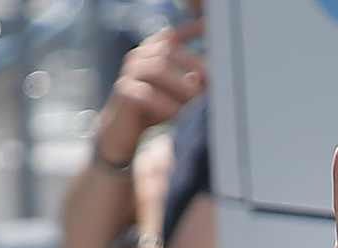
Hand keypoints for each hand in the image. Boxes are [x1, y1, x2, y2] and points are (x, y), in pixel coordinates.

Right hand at [94, 16, 202, 166]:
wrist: (124, 130)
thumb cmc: (154, 108)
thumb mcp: (176, 93)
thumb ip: (192, 82)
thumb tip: (213, 79)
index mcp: (152, 52)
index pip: (172, 36)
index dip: (190, 29)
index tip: (209, 27)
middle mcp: (139, 57)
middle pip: (169, 52)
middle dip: (194, 66)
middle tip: (214, 83)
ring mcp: (129, 73)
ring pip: (159, 70)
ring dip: (182, 86)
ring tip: (198, 100)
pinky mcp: (123, 92)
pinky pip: (146, 94)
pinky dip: (165, 104)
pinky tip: (179, 113)